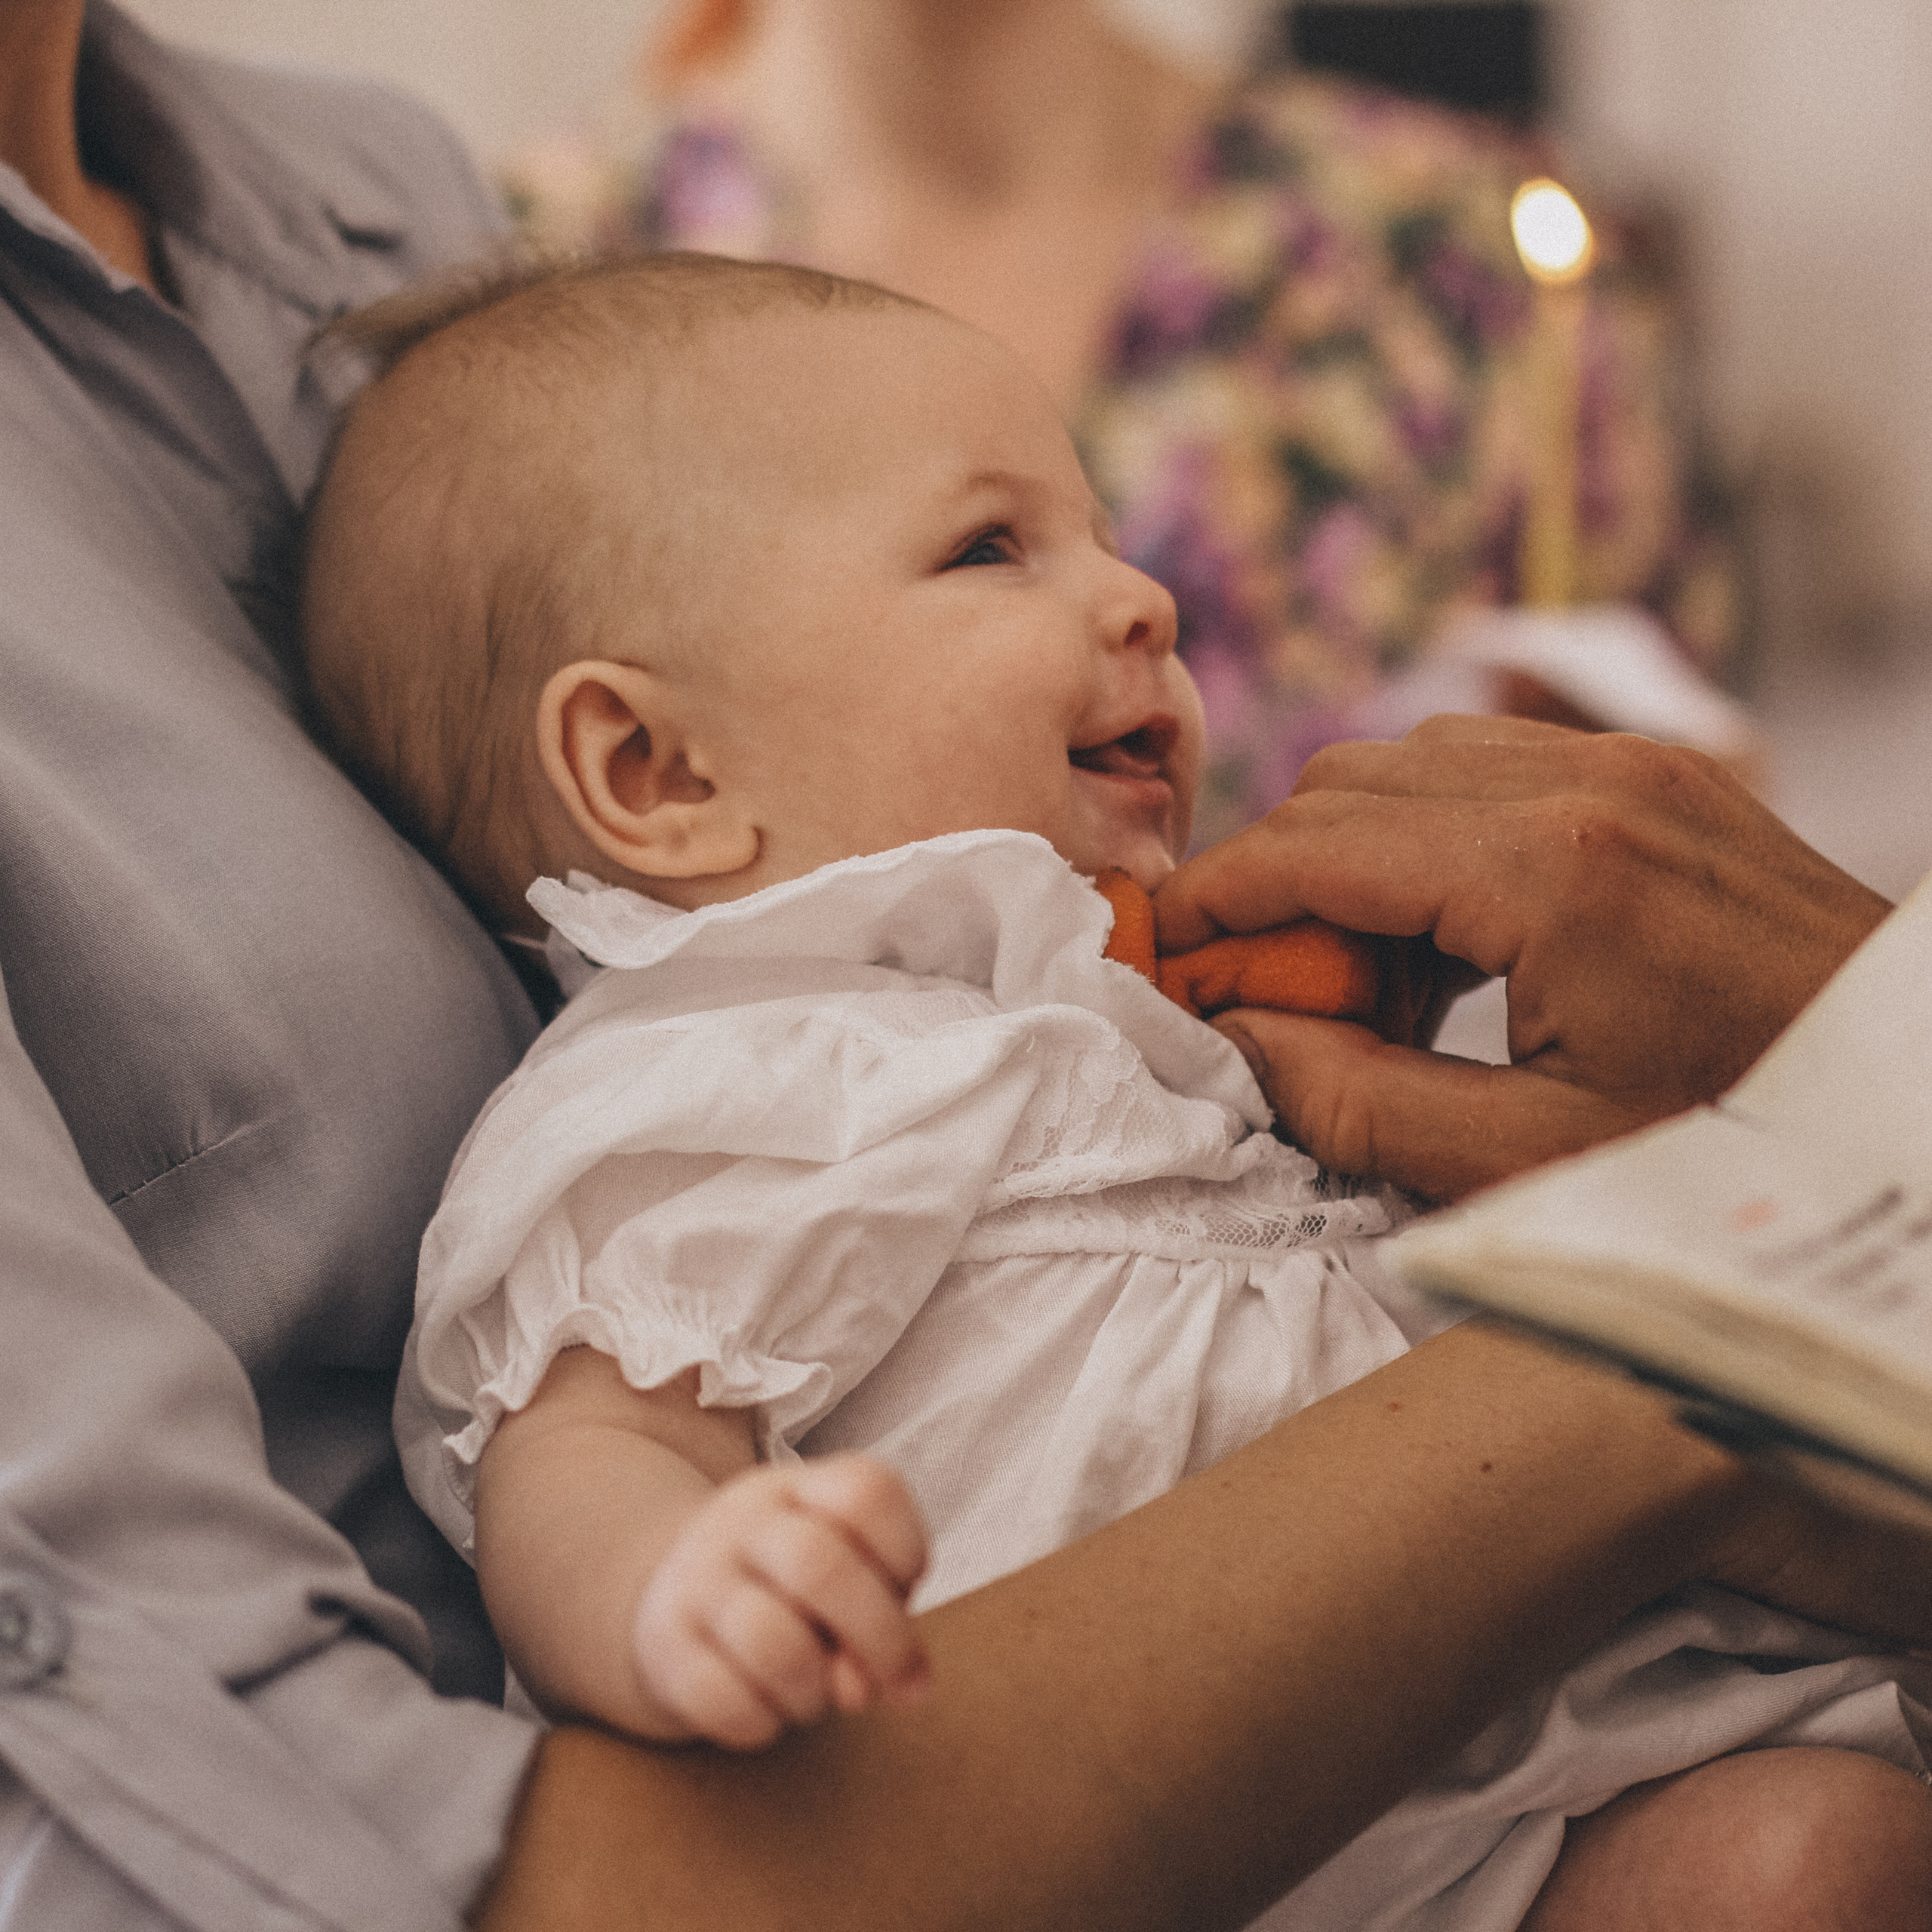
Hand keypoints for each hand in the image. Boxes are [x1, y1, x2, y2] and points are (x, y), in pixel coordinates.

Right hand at [632, 1453, 930, 1750]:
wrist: (671, 1597)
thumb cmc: (787, 1589)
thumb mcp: (843, 1578)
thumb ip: (882, 1616)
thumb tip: (890, 1684)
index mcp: (800, 1488)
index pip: (867, 1493)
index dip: (906, 1551)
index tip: (905, 1587)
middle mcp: (742, 1520)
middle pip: (820, 1567)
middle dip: (881, 1639)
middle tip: (895, 1681)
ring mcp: (696, 1579)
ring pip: (773, 1644)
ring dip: (817, 1691)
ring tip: (816, 1694)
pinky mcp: (664, 1646)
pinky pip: (724, 1700)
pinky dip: (764, 1722)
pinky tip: (767, 1710)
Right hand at [1155, 718, 1890, 1199]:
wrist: (1908, 1100)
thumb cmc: (1740, 1140)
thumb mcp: (1535, 1162)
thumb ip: (1359, 1102)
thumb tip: (1239, 1043)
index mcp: (1549, 872)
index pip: (1315, 844)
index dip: (1215, 897)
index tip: (1158, 949)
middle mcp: (1584, 782)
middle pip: (1347, 783)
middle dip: (1272, 877)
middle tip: (1255, 987)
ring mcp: (1630, 765)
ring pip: (1411, 761)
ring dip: (1348, 852)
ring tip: (1358, 978)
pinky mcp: (1658, 776)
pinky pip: (1488, 769)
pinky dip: (1426, 836)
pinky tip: (1443, 939)